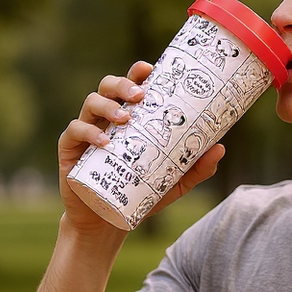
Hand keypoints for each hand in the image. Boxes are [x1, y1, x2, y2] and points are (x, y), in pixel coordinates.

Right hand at [58, 61, 224, 232]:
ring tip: (125, 117)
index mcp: (129, 118)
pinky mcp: (70, 149)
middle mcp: (106, 118)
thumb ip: (195, 168)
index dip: (138, 72)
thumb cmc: (138, 195)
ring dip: (108, 105)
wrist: (107, 222)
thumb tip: (220, 148)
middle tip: (140, 95)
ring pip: (91, 102)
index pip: (131, 86)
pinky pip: (75, 131)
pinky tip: (104, 141)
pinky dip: (88, 132)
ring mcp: (86, 131)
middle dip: (123, 84)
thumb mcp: (172, 183)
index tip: (149, 68)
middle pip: (109, 86)